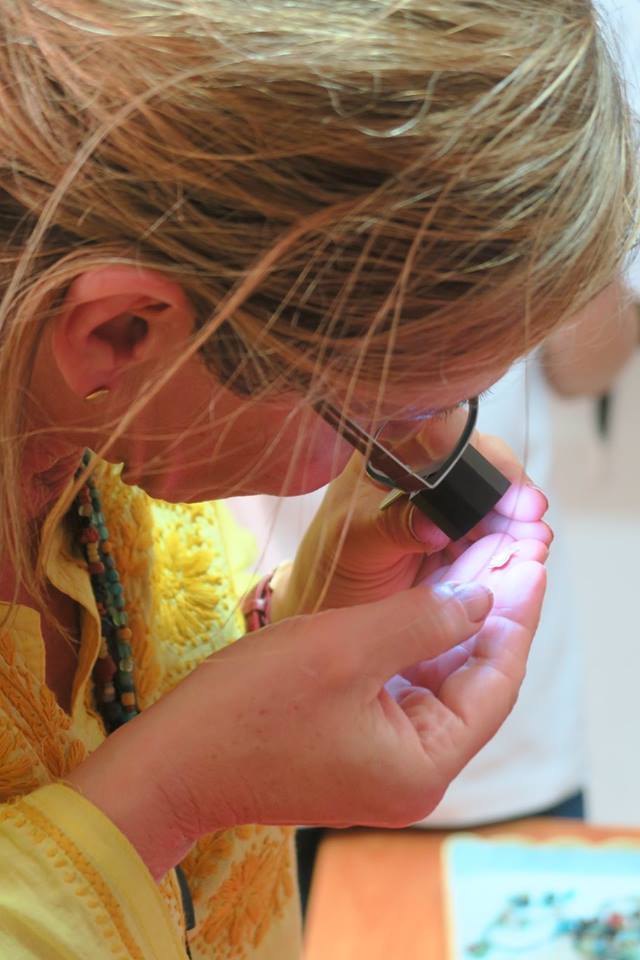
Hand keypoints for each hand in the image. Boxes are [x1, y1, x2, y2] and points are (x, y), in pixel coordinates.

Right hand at [68, 546, 544, 879]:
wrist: (174, 760)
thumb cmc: (249, 708)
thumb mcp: (345, 648)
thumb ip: (425, 620)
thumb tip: (482, 600)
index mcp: (423, 766)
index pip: (495, 683)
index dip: (516, 616)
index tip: (531, 559)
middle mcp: (413, 775)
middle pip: (470, 683)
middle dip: (488, 616)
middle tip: (508, 551)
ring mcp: (383, 764)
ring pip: (437, 682)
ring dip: (453, 626)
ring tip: (477, 563)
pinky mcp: (355, 748)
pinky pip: (402, 690)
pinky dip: (417, 646)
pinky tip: (427, 600)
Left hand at [274, 434, 550, 616]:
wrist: (331, 600)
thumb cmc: (332, 560)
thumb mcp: (357, 539)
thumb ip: (395, 524)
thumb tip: (436, 524)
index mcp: (393, 452)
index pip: (449, 438)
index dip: (485, 461)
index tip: (508, 489)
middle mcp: (425, 470)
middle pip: (483, 468)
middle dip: (511, 495)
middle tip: (533, 522)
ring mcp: (446, 504)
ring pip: (495, 504)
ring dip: (519, 524)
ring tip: (536, 544)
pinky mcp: (460, 537)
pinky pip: (493, 536)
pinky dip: (511, 546)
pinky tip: (526, 555)